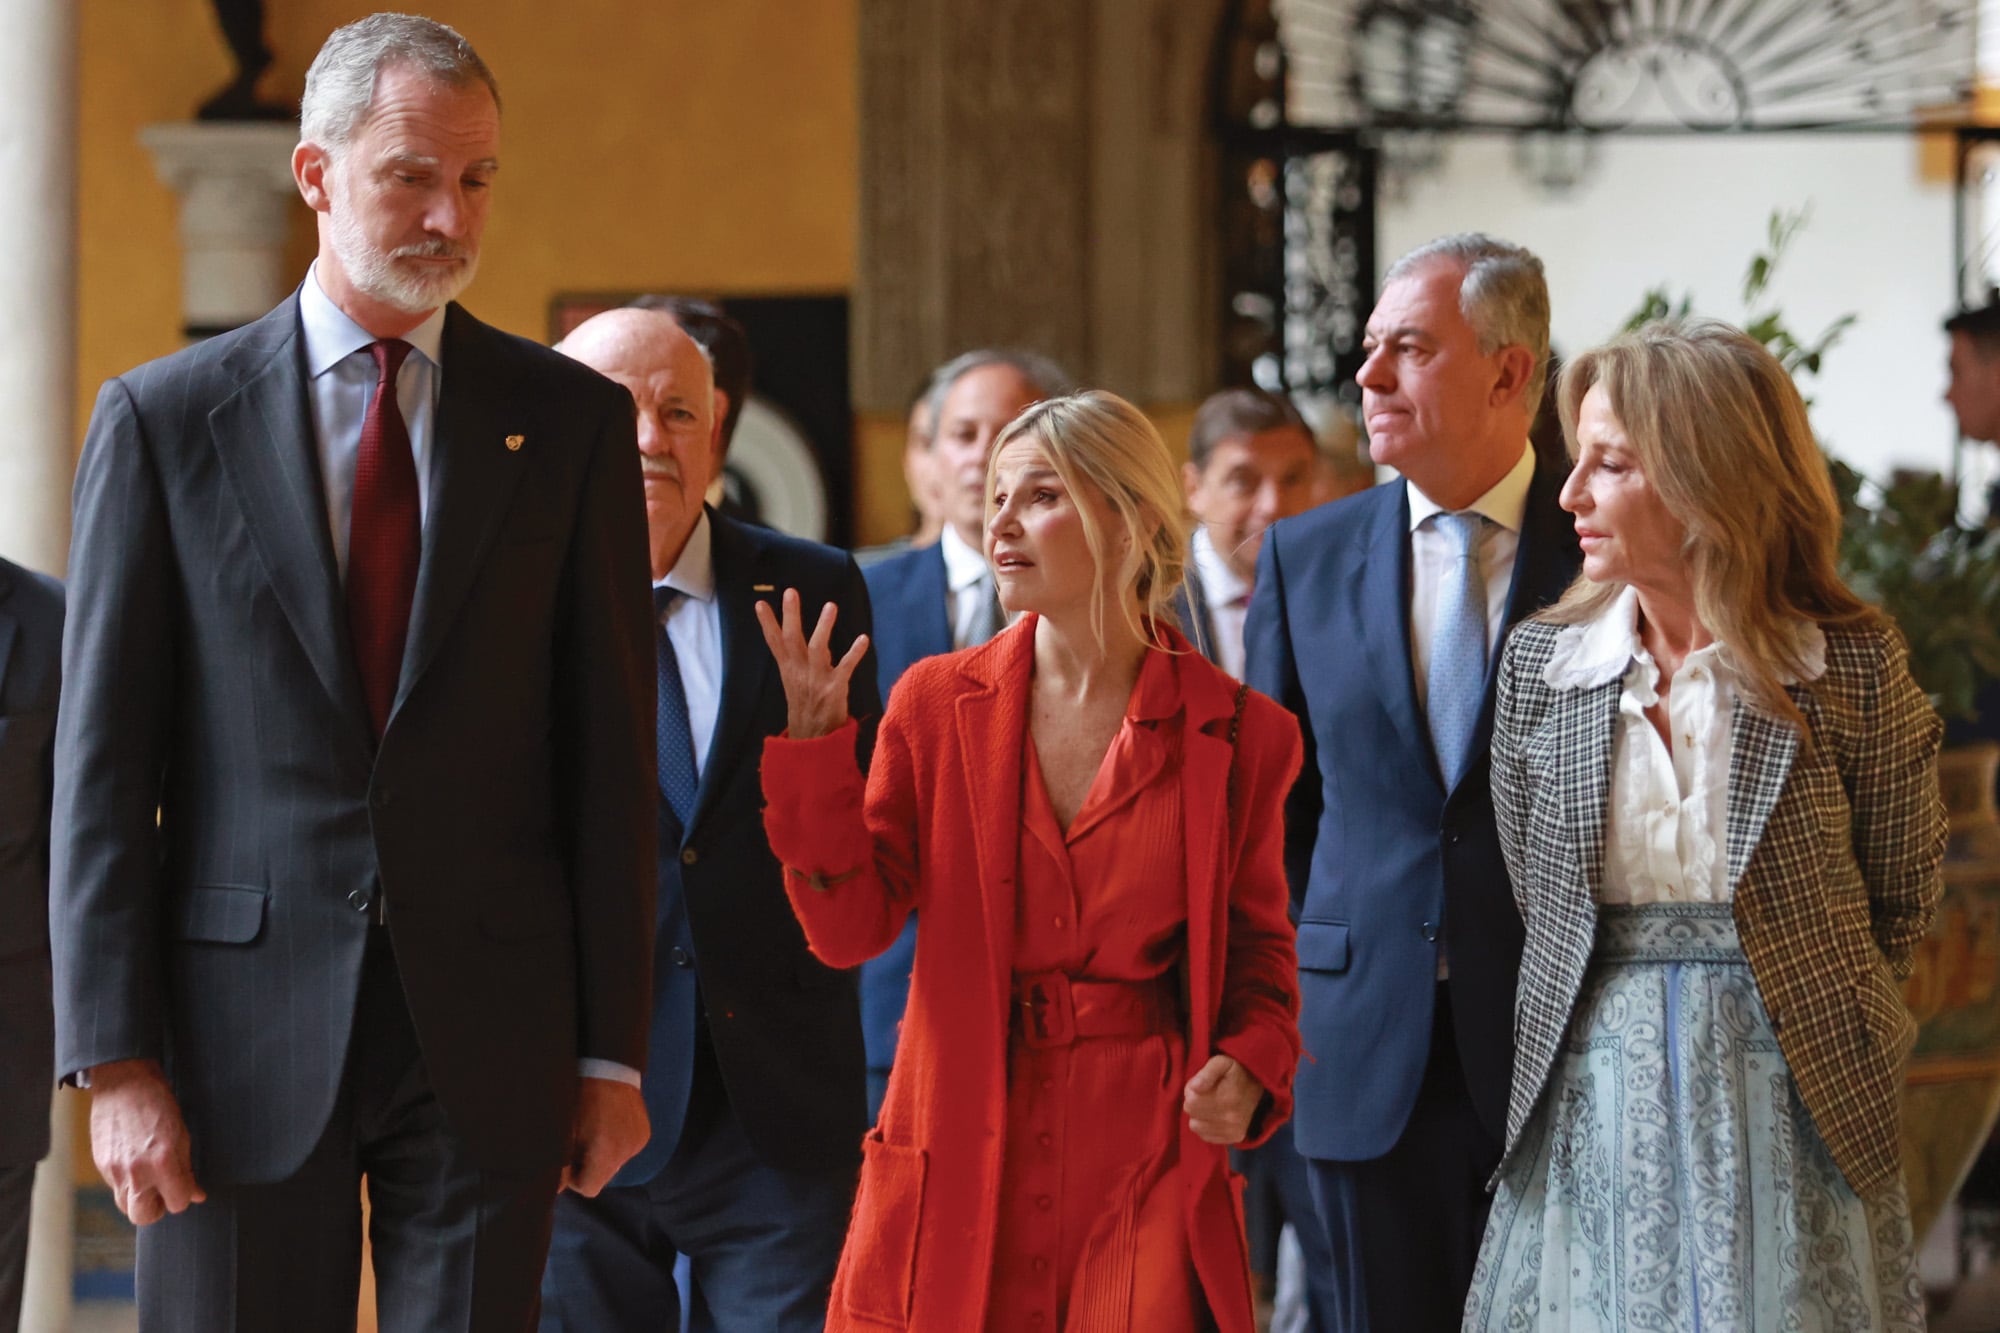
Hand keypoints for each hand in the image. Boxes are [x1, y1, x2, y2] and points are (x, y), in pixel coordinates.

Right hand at [88, 1059, 204, 1225]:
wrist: (124, 1083)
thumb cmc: (159, 1104)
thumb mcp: (182, 1134)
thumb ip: (186, 1168)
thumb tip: (196, 1194)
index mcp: (163, 1162)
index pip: (177, 1203)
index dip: (184, 1197)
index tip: (185, 1187)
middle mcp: (136, 1172)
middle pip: (144, 1218)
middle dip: (157, 1209)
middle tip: (164, 1192)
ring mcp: (115, 1171)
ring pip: (125, 1206)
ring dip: (139, 1199)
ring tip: (149, 1179)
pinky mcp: (101, 1165)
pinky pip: (114, 1188)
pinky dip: (126, 1184)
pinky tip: (135, 1163)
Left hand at [561, 1078, 649, 1196]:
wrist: (608, 1067)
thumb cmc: (580, 1097)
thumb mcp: (564, 1131)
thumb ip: (560, 1164)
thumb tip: (553, 1189)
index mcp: (606, 1152)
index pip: (589, 1189)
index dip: (574, 1178)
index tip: (568, 1159)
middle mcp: (627, 1150)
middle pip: (603, 1177)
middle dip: (588, 1166)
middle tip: (578, 1142)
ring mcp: (638, 1141)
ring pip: (615, 1164)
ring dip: (602, 1155)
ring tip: (593, 1130)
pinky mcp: (644, 1133)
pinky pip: (626, 1149)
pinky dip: (615, 1144)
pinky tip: (608, 1125)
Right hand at [754, 589, 869, 739]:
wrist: (812, 737)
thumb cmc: (806, 705)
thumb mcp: (796, 680)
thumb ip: (802, 658)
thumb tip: (810, 637)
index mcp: (789, 668)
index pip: (774, 642)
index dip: (767, 623)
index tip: (760, 603)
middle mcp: (800, 671)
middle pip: (792, 639)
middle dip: (791, 615)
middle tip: (790, 592)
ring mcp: (817, 679)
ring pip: (818, 649)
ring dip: (824, 627)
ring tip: (830, 606)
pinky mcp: (835, 688)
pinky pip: (845, 667)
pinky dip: (854, 653)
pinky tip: (863, 638)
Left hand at [1183, 1054, 1263, 1145]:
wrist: (1258, 1086)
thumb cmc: (1236, 1072)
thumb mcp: (1222, 1062)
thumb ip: (1207, 1072)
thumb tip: (1195, 1087)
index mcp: (1228, 1099)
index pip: (1191, 1102)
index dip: (1191, 1090)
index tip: (1200, 1085)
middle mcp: (1232, 1118)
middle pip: (1192, 1114)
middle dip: (1193, 1102)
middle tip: (1204, 1093)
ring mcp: (1234, 1130)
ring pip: (1196, 1126)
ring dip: (1198, 1115)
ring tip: (1209, 1104)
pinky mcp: (1234, 1138)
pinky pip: (1205, 1136)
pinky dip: (1206, 1126)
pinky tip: (1214, 1115)